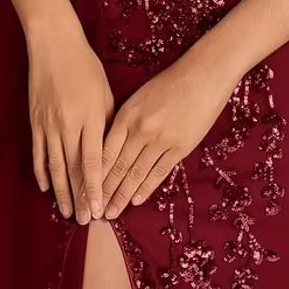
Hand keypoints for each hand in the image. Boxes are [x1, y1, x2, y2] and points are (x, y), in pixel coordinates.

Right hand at [27, 26, 114, 224]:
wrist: (54, 45)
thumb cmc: (86, 66)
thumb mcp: (105, 93)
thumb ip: (106, 124)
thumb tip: (109, 152)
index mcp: (90, 118)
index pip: (93, 162)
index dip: (96, 189)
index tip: (100, 210)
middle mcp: (68, 125)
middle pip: (73, 170)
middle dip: (80, 198)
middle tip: (85, 221)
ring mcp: (48, 125)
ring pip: (54, 166)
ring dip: (61, 192)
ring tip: (67, 212)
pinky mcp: (35, 121)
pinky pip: (38, 153)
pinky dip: (42, 172)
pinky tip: (46, 188)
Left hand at [99, 50, 238, 219]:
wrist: (204, 74)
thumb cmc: (170, 82)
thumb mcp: (140, 96)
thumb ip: (126, 120)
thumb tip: (111, 146)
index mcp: (126, 114)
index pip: (104, 151)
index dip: (93, 174)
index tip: (84, 190)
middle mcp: (140, 129)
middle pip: (117, 167)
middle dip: (104, 192)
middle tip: (93, 212)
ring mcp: (160, 139)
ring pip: (136, 174)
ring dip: (122, 196)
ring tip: (111, 214)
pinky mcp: (180, 147)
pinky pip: (159, 172)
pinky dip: (146, 188)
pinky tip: (135, 200)